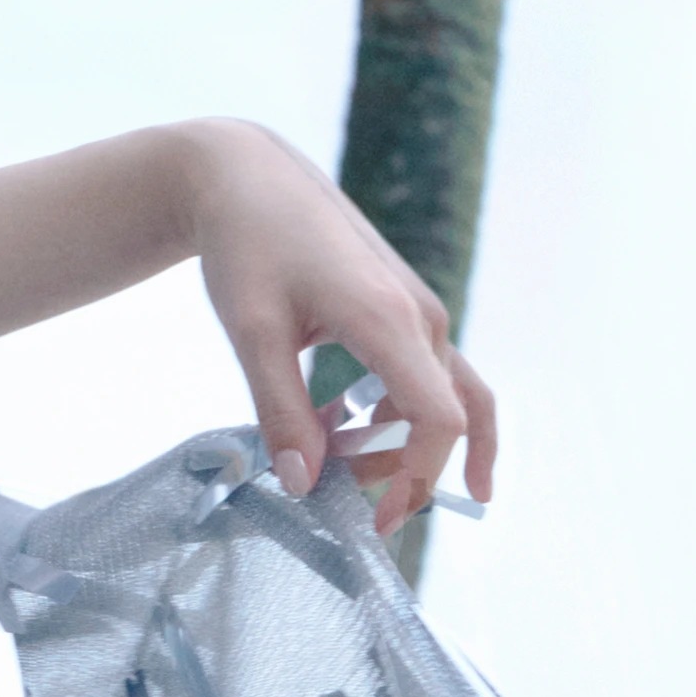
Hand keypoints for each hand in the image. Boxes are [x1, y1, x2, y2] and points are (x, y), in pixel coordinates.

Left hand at [182, 124, 498, 533]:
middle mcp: (420, 316)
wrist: (246, 176)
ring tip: (337, 466)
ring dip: (398, 442)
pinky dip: (393, 412)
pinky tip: (342, 427)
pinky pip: (422, 374)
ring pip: (442, 398)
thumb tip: (303, 483)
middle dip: (406, 472)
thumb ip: (281, 409)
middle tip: (349, 509)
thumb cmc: (246, 246)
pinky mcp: (403, 306)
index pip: (440, 420)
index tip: (375, 520)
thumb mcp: (252, 333)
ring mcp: (417, 309)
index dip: (418, 478)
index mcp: (389, 320)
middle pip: (449, 417)